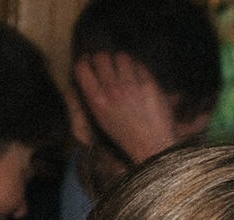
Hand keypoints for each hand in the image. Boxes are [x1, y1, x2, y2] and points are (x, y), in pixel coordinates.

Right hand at [73, 52, 197, 165]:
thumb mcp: (103, 120)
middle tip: (109, 65)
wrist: (152, 148)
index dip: (85, 61)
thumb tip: (91, 75)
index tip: (89, 61)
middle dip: (104, 59)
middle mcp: (111, 90)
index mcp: (97, 101)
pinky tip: (141, 79)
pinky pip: (139, 66)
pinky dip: (139, 69)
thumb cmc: (127, 137)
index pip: (82, 68)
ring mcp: (130, 86)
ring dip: (122, 62)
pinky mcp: (148, 84)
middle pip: (101, 57)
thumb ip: (95, 96)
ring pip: (121, 57)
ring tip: (126, 71)